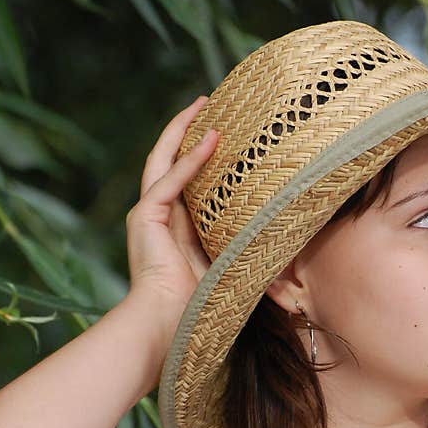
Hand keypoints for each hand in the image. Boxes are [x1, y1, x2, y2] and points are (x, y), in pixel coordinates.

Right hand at [124, 95, 218, 340]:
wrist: (170, 323)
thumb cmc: (200, 305)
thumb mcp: (227, 265)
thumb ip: (241, 245)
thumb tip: (280, 237)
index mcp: (174, 227)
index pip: (185, 179)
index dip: (199, 154)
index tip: (221, 132)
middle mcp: (158, 215)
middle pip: (170, 160)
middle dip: (187, 130)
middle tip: (208, 105)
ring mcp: (149, 214)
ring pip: (164, 159)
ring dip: (184, 131)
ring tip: (204, 107)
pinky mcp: (146, 217)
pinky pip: (170, 179)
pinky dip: (190, 159)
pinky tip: (210, 139)